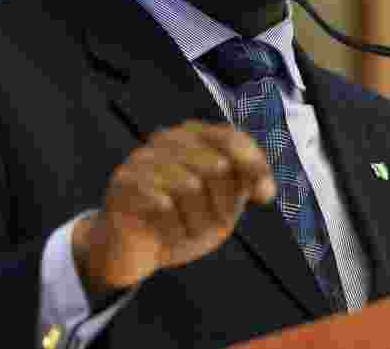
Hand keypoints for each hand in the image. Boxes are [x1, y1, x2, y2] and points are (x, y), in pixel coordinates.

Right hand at [72, 120, 274, 298]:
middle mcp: (167, 139)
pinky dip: (173, 230)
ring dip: (197, 222)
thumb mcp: (221, 204)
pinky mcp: (124, 183)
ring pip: (190, 186)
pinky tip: (167, 236)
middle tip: (213, 225)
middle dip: (223, 204)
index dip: (254, 165)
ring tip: (187, 232)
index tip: (265, 196)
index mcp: (194, 137)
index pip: (232, 137)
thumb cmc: (181, 221)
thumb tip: (265, 187)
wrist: (133, 252)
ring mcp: (143, 158)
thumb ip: (242, 187)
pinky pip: (163, 205)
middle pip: (216, 165)